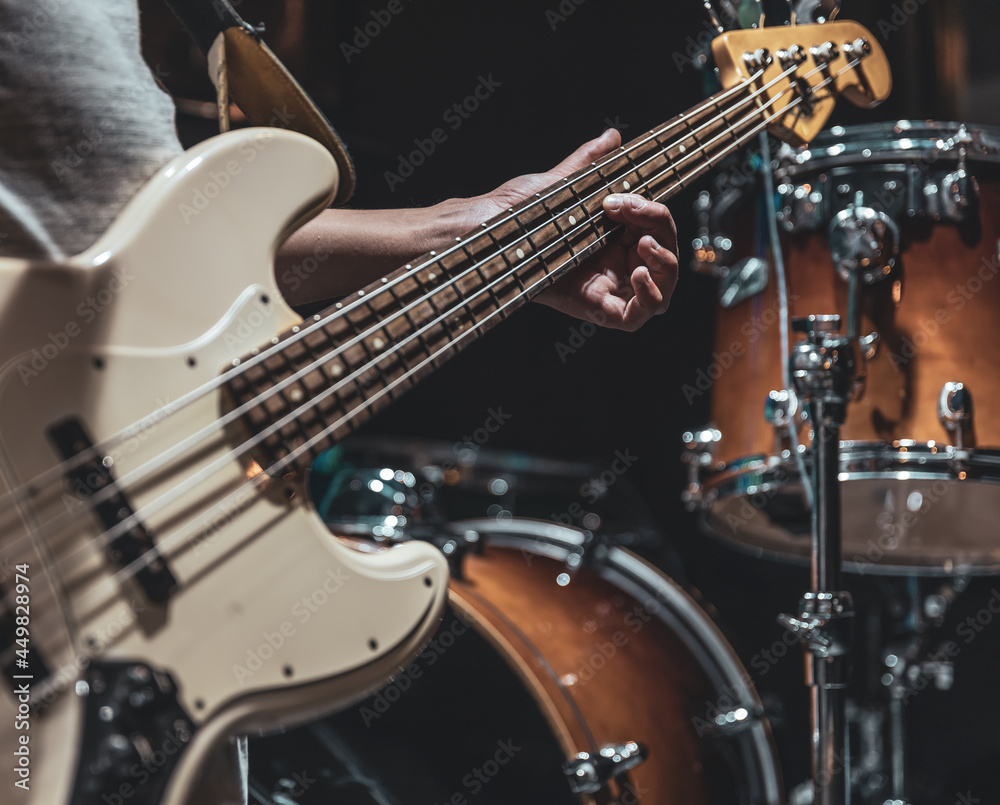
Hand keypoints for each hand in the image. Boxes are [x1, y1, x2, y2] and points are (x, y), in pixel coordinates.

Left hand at [465, 129, 678, 330]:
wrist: (492, 232)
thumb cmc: (518, 212)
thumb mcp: (563, 184)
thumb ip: (590, 162)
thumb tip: (612, 137)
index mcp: (614, 237)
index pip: (657, 228)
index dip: (653, 212)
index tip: (623, 199)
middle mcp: (614, 264)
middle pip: (665, 257)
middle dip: (663, 232)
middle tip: (637, 217)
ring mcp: (608, 288)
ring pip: (661, 290)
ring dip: (665, 266)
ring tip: (645, 246)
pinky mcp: (597, 310)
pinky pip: (637, 315)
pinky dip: (650, 297)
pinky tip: (638, 275)